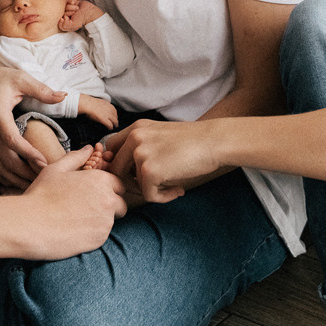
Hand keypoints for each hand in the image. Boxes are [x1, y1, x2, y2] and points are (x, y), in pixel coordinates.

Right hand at [0, 53, 66, 188]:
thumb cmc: (2, 77)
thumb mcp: (22, 78)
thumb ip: (42, 89)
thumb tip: (62, 96)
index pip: (11, 139)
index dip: (27, 152)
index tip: (43, 161)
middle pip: (5, 157)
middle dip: (25, 170)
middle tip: (46, 177)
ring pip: (1, 162)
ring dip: (18, 174)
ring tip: (38, 181)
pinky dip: (11, 171)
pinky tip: (25, 176)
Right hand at [21, 147, 126, 258]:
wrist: (31, 225)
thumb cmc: (42, 194)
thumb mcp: (56, 169)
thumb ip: (76, 157)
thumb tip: (89, 149)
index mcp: (100, 180)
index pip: (118, 184)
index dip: (107, 187)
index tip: (93, 192)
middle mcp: (108, 200)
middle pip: (120, 204)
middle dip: (108, 205)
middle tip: (86, 207)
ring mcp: (105, 222)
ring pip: (111, 220)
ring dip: (100, 219)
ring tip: (76, 218)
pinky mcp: (99, 240)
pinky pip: (102, 235)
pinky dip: (92, 233)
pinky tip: (74, 229)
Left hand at [59, 0, 103, 31]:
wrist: (89, 13)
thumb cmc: (81, 20)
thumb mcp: (72, 26)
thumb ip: (63, 26)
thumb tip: (60, 18)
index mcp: (63, 21)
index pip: (58, 18)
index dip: (65, 18)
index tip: (70, 18)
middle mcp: (64, 14)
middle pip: (61, 11)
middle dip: (69, 12)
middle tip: (75, 14)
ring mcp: (66, 8)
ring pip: (63, 5)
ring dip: (71, 7)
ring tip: (77, 9)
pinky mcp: (69, 2)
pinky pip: (65, 0)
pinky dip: (70, 1)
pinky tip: (75, 3)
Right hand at [78, 94, 118, 129]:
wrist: (87, 104)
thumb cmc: (90, 103)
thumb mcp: (99, 103)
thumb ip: (103, 105)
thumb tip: (102, 107)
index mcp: (108, 105)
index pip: (114, 111)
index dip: (114, 115)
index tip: (113, 117)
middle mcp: (110, 109)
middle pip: (116, 117)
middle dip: (116, 121)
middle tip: (115, 124)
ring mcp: (108, 115)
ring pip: (115, 121)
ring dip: (114, 125)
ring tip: (114, 127)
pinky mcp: (105, 120)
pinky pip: (110, 125)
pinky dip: (110, 128)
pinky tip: (109, 129)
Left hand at [105, 119, 221, 202]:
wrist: (214, 141)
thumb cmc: (192, 142)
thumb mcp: (161, 137)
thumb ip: (142, 148)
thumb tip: (124, 173)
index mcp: (136, 128)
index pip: (110, 149)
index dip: (117, 165)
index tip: (133, 175)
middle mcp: (134, 138)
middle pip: (115, 169)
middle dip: (130, 182)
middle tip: (152, 187)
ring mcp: (140, 153)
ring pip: (132, 184)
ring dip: (150, 190)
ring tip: (172, 186)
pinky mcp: (150, 170)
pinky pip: (148, 195)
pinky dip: (163, 197)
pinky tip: (178, 190)